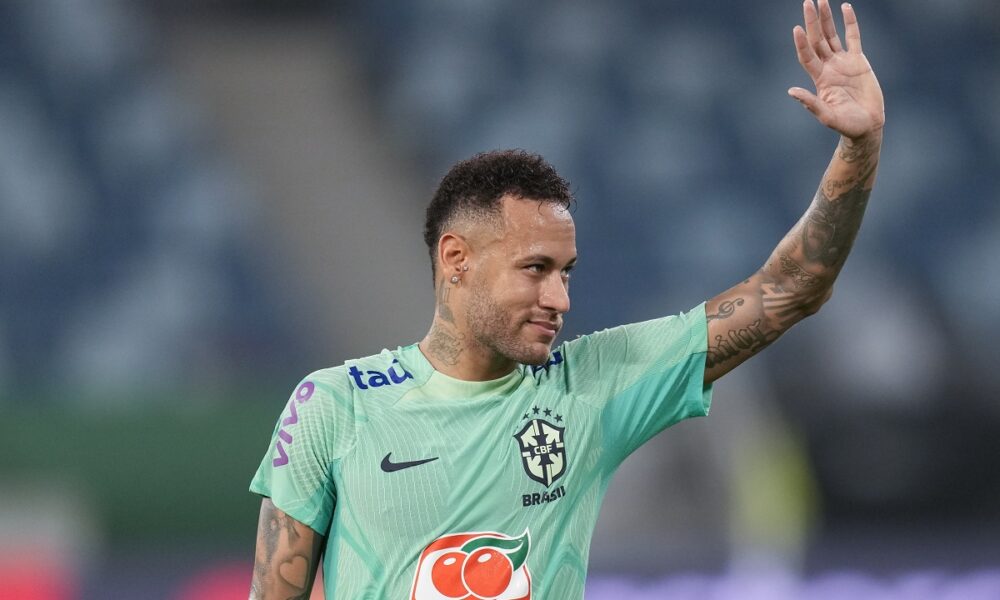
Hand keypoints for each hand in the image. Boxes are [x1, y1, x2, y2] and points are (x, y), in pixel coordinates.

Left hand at [789, 0, 884, 139]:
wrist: (867, 125)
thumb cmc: (846, 124)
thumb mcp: (827, 116)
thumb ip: (810, 103)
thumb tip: (791, 91)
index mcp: (820, 79)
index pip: (807, 56)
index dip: (801, 43)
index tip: (796, 28)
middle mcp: (828, 67)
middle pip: (817, 40)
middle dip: (812, 22)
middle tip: (807, 2)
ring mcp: (843, 62)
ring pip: (831, 35)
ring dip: (826, 19)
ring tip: (821, 1)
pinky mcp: (858, 60)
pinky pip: (853, 36)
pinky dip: (850, 22)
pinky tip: (845, 7)